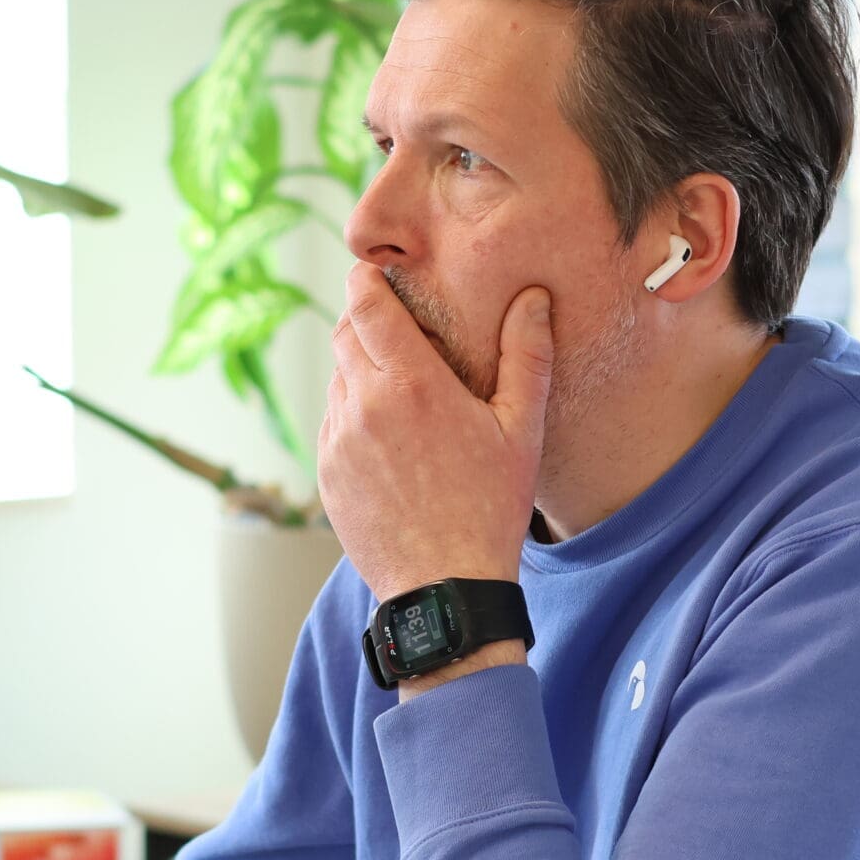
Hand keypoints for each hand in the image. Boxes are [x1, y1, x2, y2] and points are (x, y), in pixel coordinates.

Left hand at [319, 263, 554, 604]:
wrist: (445, 586)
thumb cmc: (490, 509)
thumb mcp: (521, 430)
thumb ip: (526, 356)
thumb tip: (533, 298)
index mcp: (412, 384)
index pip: (365, 303)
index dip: (366, 279)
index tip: (375, 273)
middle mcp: (364, 404)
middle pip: (343, 333)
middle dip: (365, 321)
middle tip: (397, 328)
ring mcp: (338, 441)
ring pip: (337, 379)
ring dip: (360, 370)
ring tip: (401, 390)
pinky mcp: (326, 472)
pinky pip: (332, 422)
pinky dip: (353, 414)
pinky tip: (390, 437)